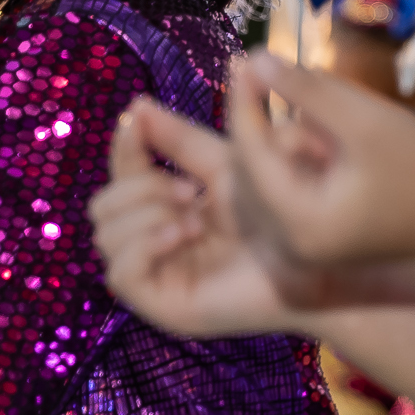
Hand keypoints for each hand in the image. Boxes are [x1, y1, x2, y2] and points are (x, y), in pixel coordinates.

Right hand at [91, 100, 307, 339]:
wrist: (312, 254)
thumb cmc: (277, 211)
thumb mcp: (224, 165)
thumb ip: (179, 140)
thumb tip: (135, 107)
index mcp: (165, 210)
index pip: (121, 177)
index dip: (122, 148)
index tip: (133, 120)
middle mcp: (153, 245)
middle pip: (102, 207)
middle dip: (139, 188)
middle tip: (187, 189)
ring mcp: (157, 276)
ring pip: (106, 238)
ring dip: (145, 216)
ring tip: (193, 218)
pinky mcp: (164, 307)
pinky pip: (120, 275)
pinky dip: (143, 247)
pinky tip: (181, 235)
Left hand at [227, 52, 414, 269]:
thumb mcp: (364, 120)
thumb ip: (306, 90)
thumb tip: (254, 60)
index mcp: (298, 223)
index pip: (251, 154)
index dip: (244, 102)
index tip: (242, 58)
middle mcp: (290, 246)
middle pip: (253, 172)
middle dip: (266, 124)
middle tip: (284, 81)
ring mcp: (305, 249)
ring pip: (270, 181)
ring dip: (287, 142)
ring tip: (328, 116)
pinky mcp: (321, 242)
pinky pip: (290, 193)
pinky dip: (301, 161)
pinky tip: (330, 138)